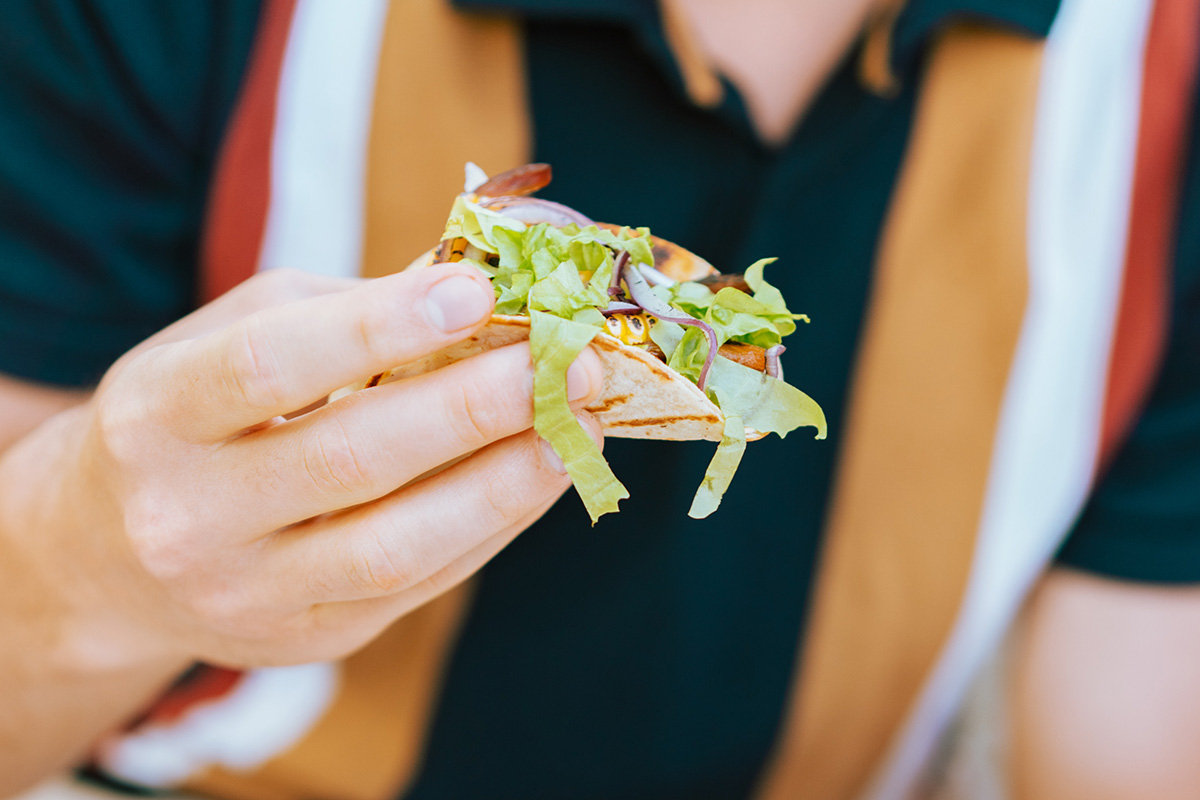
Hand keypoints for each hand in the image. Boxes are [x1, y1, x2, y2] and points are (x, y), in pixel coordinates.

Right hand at [2, 264, 600, 671]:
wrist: (106, 562)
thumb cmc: (187, 422)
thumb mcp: (226, 342)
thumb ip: (339, 317)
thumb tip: (479, 293)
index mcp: (155, 415)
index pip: (268, 366)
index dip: (378, 327)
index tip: (475, 290)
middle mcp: (189, 516)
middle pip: (350, 460)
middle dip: (475, 406)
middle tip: (568, 360)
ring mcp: (250, 594)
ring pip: (398, 545)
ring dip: (507, 481)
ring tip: (579, 426)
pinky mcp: (310, 639)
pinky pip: (421, 583)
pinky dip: (494, 523)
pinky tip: (540, 472)